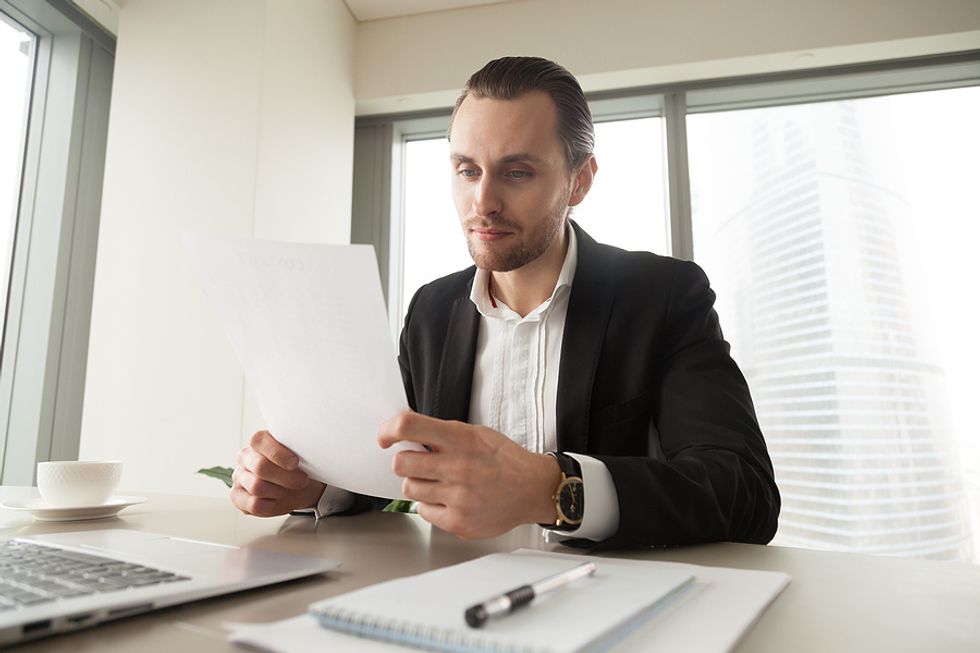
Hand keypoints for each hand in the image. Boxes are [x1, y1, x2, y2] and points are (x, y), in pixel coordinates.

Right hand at [231, 430, 324, 516]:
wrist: (300, 486)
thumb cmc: (298, 467)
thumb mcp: (301, 453)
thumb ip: (298, 446)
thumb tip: (310, 443)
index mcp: (258, 441)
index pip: (259, 442)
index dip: (278, 454)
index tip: (295, 462)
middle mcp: (245, 457)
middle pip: (260, 467)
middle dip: (286, 477)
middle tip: (301, 481)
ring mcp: (239, 477)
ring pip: (257, 486)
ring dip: (279, 491)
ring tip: (289, 490)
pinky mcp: (238, 496)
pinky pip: (252, 504)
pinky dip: (270, 505)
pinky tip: (278, 500)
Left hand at [378, 411, 560, 538]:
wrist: (532, 489)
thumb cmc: (504, 460)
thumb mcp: (476, 433)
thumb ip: (442, 433)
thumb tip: (406, 429)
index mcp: (460, 439)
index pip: (409, 426)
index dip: (388, 430)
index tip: (385, 437)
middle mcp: (458, 467)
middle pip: (401, 463)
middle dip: (406, 462)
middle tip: (419, 463)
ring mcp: (457, 497)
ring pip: (409, 489)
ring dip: (419, 484)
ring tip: (440, 482)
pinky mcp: (458, 521)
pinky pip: (423, 511)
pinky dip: (431, 505)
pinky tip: (449, 498)